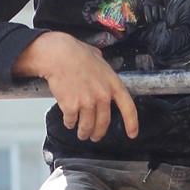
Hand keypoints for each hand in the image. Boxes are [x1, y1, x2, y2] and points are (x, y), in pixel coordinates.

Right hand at [14, 30, 138, 142]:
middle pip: (104, 122)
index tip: (132, 134)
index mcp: (113, 84)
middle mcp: (102, 95)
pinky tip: (69, 121)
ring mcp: (87, 102)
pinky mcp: (71, 106)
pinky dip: (69, 123)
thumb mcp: (98, 58)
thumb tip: (102, 74)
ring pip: (87, 126)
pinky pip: (71, 121)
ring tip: (81, 134)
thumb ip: (103, 71)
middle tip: (95, 136)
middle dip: (98, 133)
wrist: (57, 55)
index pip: (128, 108)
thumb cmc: (75, 53)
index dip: (131, 123)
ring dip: (84, 132)